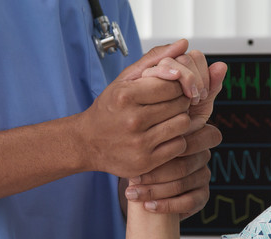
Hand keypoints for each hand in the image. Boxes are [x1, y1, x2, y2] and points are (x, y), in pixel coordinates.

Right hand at [76, 40, 209, 177]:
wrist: (87, 142)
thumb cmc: (109, 108)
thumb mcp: (125, 79)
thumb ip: (155, 59)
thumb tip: (183, 44)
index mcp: (125, 95)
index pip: (172, 83)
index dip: (176, 84)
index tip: (171, 88)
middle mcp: (132, 120)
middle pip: (180, 103)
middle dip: (180, 101)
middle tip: (170, 104)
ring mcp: (139, 143)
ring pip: (183, 124)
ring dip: (180, 120)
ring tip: (167, 119)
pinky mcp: (146, 162)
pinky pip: (179, 145)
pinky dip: (176, 140)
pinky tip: (163, 136)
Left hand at [124, 124, 221, 219]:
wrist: (145, 181)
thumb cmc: (146, 153)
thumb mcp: (149, 140)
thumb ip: (152, 134)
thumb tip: (143, 123)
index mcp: (195, 134)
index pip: (189, 138)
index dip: (171, 148)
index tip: (144, 153)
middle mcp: (203, 154)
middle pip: (183, 164)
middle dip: (155, 173)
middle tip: (133, 178)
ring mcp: (204, 175)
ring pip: (182, 184)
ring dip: (154, 191)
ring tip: (132, 194)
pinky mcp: (203, 195)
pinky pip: (188, 202)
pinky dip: (166, 205)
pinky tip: (148, 206)